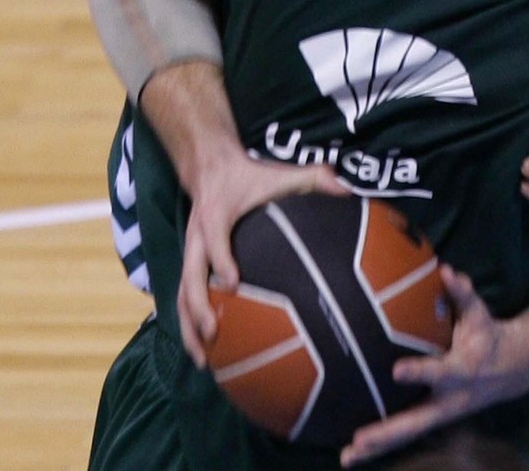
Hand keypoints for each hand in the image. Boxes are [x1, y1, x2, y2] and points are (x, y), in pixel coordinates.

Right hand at [175, 152, 347, 367]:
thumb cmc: (249, 176)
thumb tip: (347, 192)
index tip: (233, 283)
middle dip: (198, 306)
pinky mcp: (189, 264)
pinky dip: (189, 326)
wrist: (210, 168)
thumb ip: (313, 178)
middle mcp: (197, 236)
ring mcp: (190, 252)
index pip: (215, 237)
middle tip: (213, 333)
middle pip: (189, 274)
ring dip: (188, 327)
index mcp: (217, 214)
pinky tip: (204, 353)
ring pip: (181, 293)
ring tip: (203, 360)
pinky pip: (183, 298)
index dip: (221, 259)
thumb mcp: (279, 173)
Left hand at [341, 267, 528, 467]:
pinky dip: (381, 445)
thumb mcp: (480, 313)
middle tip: (360, 439)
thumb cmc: (487, 336)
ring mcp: (441, 414)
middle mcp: (450, 399)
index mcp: (461, 370)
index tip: (396, 371)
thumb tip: (447, 270)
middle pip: (418, 420)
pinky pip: (406, 434)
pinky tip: (354, 453)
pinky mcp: (433, 419)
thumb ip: (463, 294)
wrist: (512, 369)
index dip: (420, 372)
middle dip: (389, 431)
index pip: (440, 372)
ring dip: (379, 446)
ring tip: (347, 457)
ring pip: (409, 434)